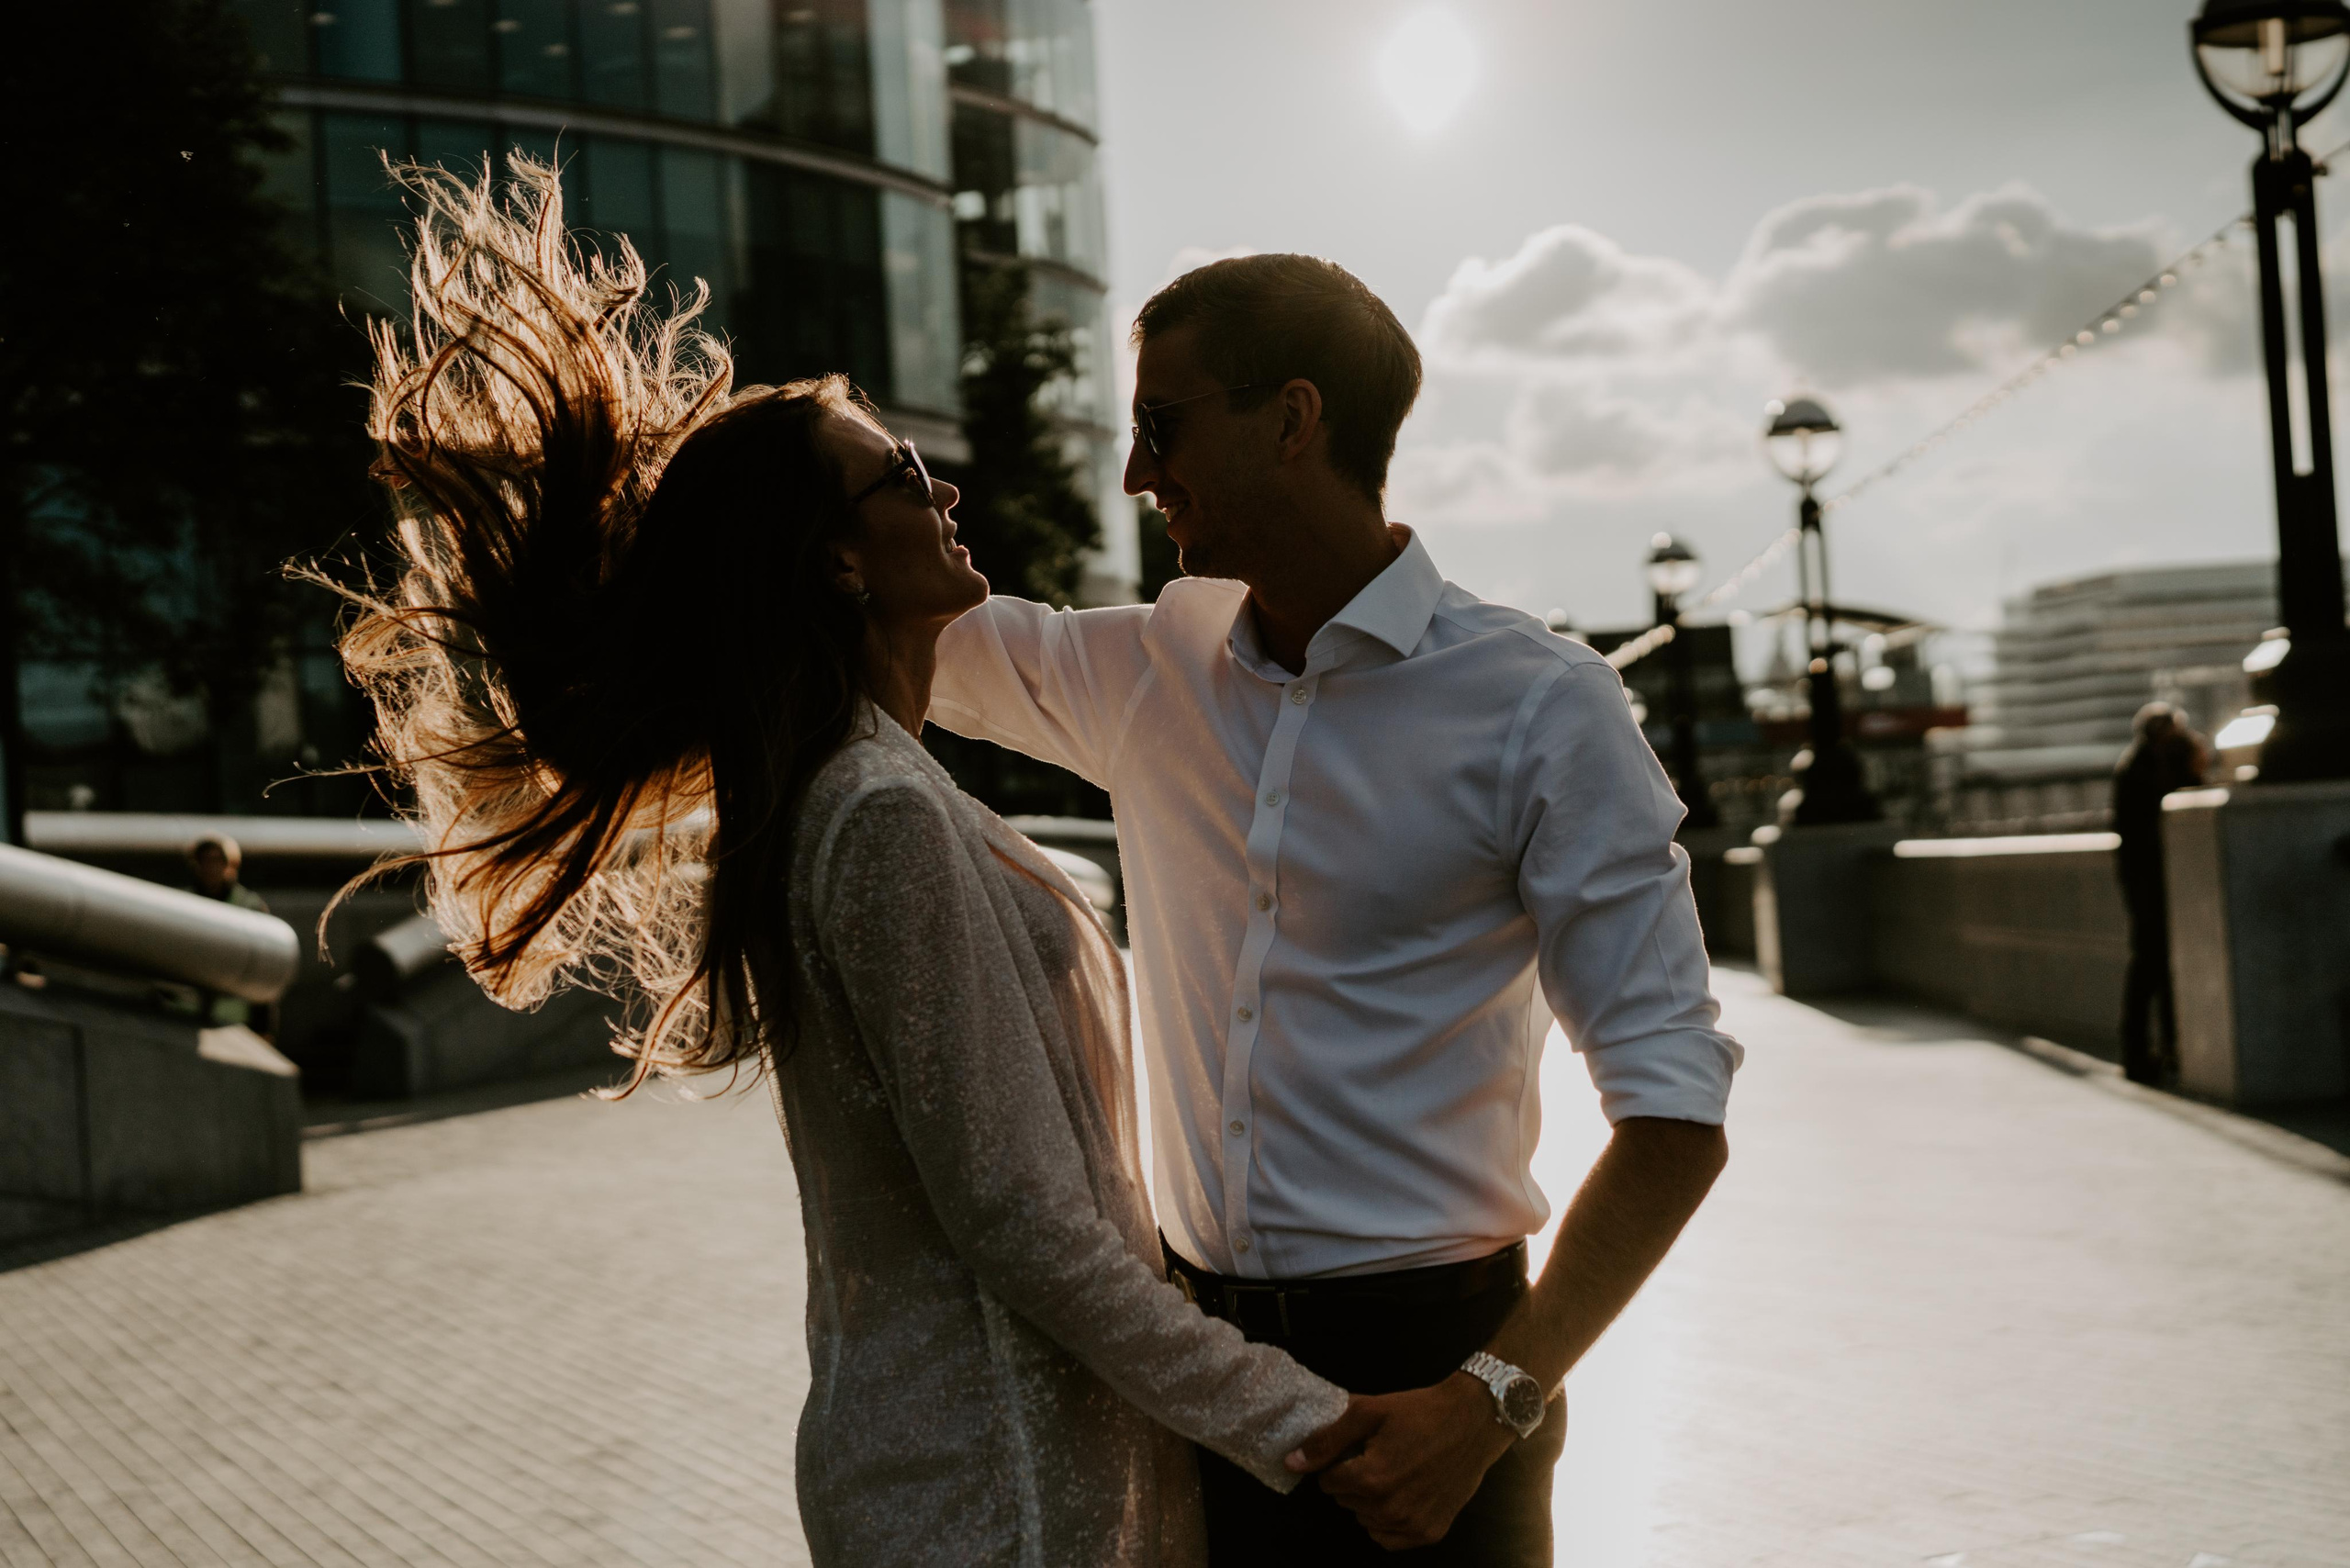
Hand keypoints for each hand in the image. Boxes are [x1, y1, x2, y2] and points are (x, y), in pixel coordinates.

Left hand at [1284, 1374, 1516, 1550]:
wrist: (1473, 1422)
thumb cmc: (1419, 1412)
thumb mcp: (1368, 1412)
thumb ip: (1326, 1439)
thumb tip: (1291, 1463)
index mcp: (1371, 1479)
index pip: (1328, 1482)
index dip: (1339, 1462)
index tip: (1360, 1448)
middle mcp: (1389, 1510)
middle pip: (1346, 1502)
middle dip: (1354, 1481)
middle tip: (1380, 1455)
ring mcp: (1412, 1526)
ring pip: (1366, 1520)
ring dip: (1371, 1501)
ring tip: (1396, 1472)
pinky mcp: (1430, 1534)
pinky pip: (1389, 1539)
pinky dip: (1388, 1522)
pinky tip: (1403, 1495)